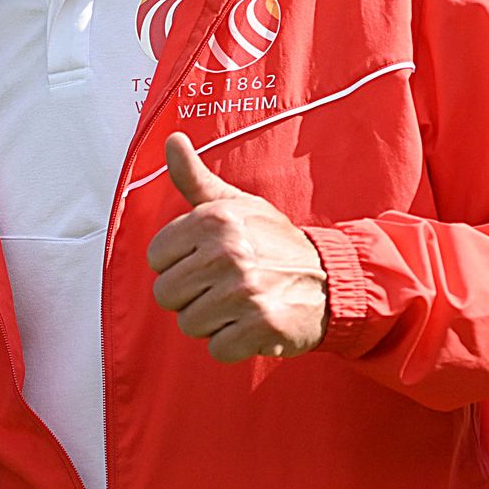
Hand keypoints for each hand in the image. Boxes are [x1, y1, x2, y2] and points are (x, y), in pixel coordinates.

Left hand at [146, 133, 326, 362]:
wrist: (332, 279)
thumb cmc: (274, 242)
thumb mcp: (236, 204)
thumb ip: (195, 178)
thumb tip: (171, 139)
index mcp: (215, 219)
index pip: (156, 258)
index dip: (177, 265)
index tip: (205, 261)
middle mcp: (229, 253)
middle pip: (166, 294)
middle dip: (192, 296)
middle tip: (225, 286)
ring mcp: (246, 291)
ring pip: (188, 324)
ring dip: (212, 321)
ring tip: (239, 305)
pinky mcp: (262, 327)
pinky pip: (217, 349)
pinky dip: (233, 344)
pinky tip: (253, 325)